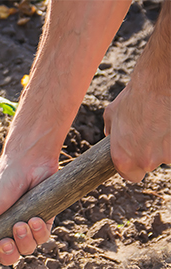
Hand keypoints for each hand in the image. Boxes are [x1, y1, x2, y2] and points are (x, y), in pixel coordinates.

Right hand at [0, 153, 55, 268]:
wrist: (29, 162)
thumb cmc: (2, 182)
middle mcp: (7, 231)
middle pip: (9, 258)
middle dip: (7, 254)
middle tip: (4, 242)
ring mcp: (26, 227)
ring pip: (27, 250)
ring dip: (23, 239)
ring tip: (21, 223)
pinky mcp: (44, 222)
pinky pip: (43, 238)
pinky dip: (38, 231)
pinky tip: (34, 218)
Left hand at [104, 0, 170, 181]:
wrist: (158, 85)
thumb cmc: (133, 98)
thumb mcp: (112, 115)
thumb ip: (111, 131)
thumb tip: (110, 135)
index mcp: (124, 159)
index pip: (131, 177)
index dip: (134, 167)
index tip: (137, 157)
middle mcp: (145, 162)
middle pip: (150, 164)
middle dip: (151, 150)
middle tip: (151, 131)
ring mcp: (167, 155)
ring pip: (167, 154)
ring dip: (166, 142)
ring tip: (162, 122)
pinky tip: (169, 122)